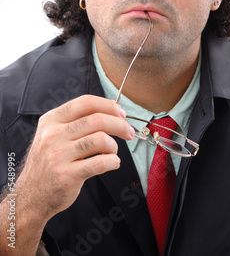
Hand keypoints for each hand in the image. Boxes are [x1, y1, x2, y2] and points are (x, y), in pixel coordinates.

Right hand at [15, 94, 133, 225]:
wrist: (30, 197)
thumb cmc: (49, 163)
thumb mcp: (52, 134)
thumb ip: (76, 121)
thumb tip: (111, 109)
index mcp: (51, 120)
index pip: (86, 102)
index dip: (108, 105)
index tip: (121, 113)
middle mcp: (53, 135)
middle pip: (97, 119)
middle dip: (120, 124)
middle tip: (128, 132)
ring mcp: (59, 156)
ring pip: (101, 139)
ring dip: (114, 145)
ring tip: (112, 151)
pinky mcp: (67, 176)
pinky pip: (101, 162)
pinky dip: (113, 161)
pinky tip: (112, 163)